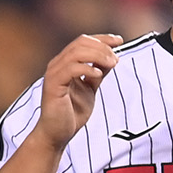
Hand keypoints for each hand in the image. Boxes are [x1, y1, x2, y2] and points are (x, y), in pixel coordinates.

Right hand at [35, 33, 121, 151]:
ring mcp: (54, 74)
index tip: (120, 40)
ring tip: (112, 64)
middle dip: (102, 47)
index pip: (83, 41)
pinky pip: (70, 69)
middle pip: (80, 43)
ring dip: (98, 56)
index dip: (102, 38)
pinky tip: (98, 74)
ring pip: (76, 53)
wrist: (57, 134)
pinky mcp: (53, 85)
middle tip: (116, 59)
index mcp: (66, 63)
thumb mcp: (90, 89)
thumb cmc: (72, 113)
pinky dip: (86, 68)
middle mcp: (57, 64)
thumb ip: (97, 74)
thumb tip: (112, 59)